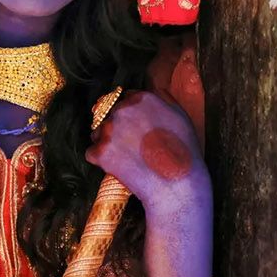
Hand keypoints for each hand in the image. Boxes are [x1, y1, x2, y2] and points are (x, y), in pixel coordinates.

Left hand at [85, 91, 209, 218]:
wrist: (176, 185)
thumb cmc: (184, 152)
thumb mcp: (181, 115)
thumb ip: (162, 97)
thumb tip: (151, 90)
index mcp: (141, 98)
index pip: (125, 100)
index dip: (132, 116)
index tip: (139, 129)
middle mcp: (122, 110)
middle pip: (110, 115)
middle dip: (118, 128)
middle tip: (134, 147)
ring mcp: (109, 130)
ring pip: (98, 132)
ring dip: (107, 143)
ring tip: (129, 158)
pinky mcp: (100, 152)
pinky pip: (93, 153)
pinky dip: (102, 161)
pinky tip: (122, 168)